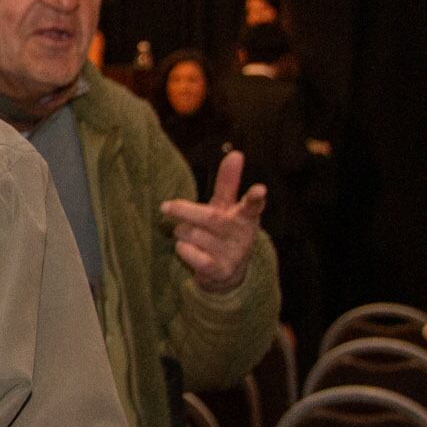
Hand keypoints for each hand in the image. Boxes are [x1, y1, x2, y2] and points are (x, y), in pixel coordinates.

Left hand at [160, 150, 267, 291]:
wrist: (228, 273)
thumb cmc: (225, 231)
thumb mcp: (228, 206)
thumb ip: (229, 182)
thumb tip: (236, 154)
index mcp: (246, 217)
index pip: (253, 206)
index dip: (255, 197)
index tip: (260, 189)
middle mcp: (242, 235)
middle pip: (210, 216)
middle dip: (185, 210)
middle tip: (165, 206)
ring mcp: (232, 254)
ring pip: (193, 234)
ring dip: (182, 231)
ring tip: (188, 234)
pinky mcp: (220, 270)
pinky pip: (190, 253)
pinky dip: (183, 249)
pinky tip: (187, 249)